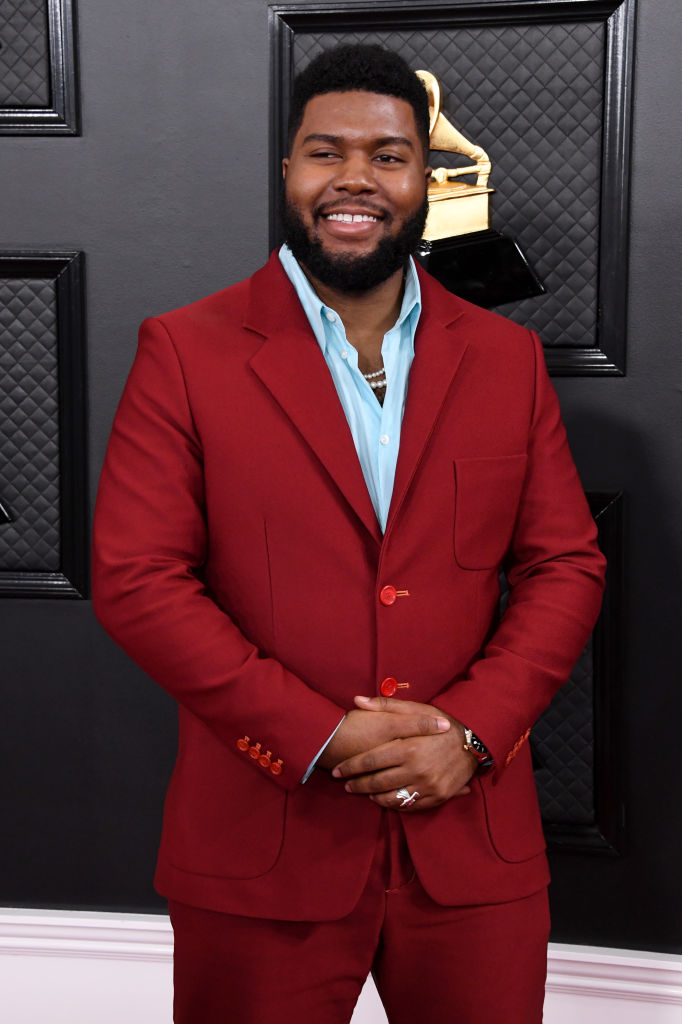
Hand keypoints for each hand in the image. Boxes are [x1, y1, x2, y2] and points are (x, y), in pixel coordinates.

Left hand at [330, 695, 478, 810]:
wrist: (474, 740)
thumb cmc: (441, 722)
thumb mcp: (415, 708)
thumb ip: (385, 706)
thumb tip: (357, 700)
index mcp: (407, 748)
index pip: (370, 761)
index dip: (351, 767)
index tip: (338, 770)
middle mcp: (416, 770)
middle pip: (377, 782)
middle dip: (358, 784)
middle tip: (346, 784)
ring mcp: (427, 786)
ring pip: (391, 798)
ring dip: (373, 796)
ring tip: (364, 792)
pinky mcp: (437, 797)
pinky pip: (409, 806)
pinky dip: (394, 804)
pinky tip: (385, 799)